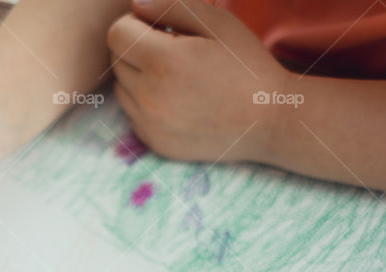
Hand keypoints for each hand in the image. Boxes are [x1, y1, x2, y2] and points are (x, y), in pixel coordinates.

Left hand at [107, 0, 289, 163]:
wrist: (269, 120)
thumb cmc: (246, 66)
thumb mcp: (217, 23)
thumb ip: (171, 6)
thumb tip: (134, 4)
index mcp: (163, 62)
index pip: (117, 34)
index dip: (134, 24)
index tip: (160, 27)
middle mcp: (149, 96)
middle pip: (116, 60)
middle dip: (136, 48)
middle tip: (172, 49)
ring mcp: (149, 124)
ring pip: (121, 88)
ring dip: (138, 76)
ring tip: (175, 75)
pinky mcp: (154, 143)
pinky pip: (132, 115)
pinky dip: (145, 104)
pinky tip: (176, 99)